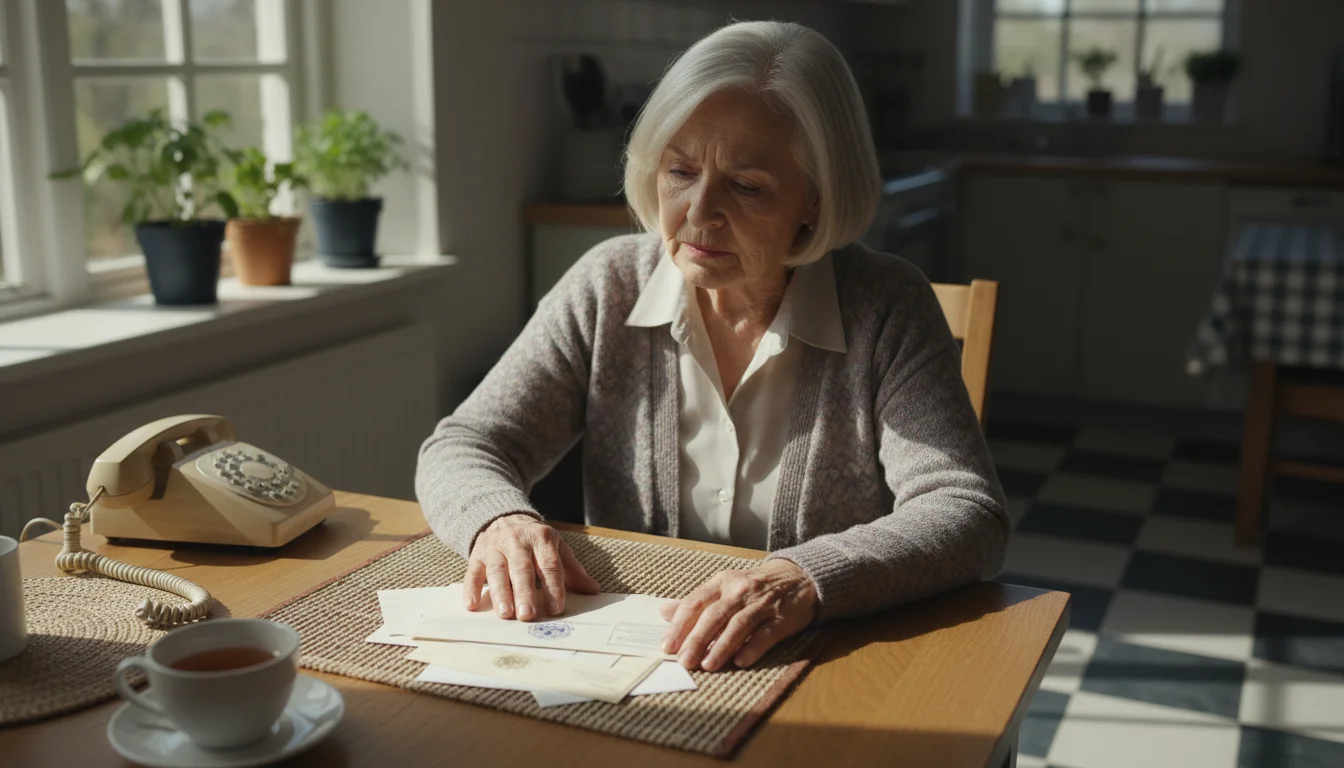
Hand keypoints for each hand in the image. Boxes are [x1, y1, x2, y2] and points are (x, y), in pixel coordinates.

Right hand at [465, 513, 599, 620]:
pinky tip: (472, 605)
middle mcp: (518, 541)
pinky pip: (472, 571)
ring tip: (505, 614)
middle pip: (522, 568)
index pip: (549, 564)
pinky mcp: (477, 554)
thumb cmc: (534, 540)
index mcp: (542, 539)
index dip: (553, 587)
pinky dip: (471, 588)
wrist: (503, 516)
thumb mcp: (556, 548)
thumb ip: (573, 570)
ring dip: (500, 593)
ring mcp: (495, 547)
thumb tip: (593, 590)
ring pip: (497, 570)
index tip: (555, 608)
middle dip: (525, 593)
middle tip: (528, 615)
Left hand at [660, 560, 817, 670]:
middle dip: (697, 639)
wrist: (798, 577)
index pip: (696, 602)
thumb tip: (663, 612)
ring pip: (738, 625)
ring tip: (708, 665)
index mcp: (722, 582)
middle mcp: (740, 590)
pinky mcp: (782, 617)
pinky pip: (766, 633)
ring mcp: (762, 604)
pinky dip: (752, 647)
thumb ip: (695, 602)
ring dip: (721, 646)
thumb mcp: (724, 587)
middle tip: (684, 661)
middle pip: (714, 615)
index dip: (680, 625)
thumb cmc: (754, 587)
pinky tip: (740, 662)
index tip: (667, 646)